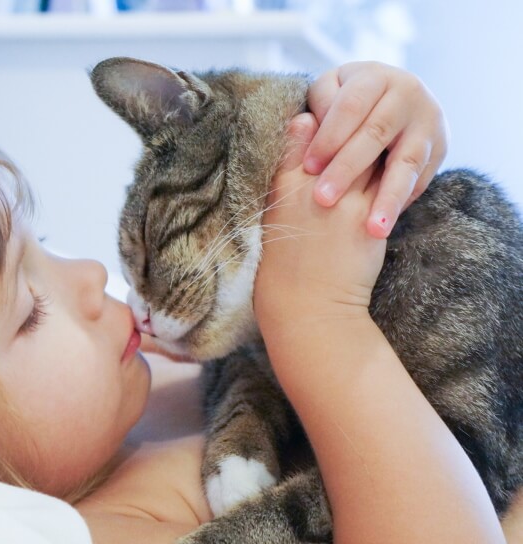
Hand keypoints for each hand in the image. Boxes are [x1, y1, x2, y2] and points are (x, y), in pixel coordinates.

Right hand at [254, 113, 386, 325]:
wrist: (305, 305)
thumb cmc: (284, 258)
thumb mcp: (274, 207)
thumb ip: (288, 162)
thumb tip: (302, 120)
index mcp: (282, 183)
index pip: (304, 130)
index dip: (320, 118)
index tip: (326, 115)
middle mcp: (312, 187)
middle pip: (342, 137)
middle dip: (353, 125)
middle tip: (363, 118)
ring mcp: (344, 203)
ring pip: (369, 155)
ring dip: (376, 144)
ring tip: (381, 140)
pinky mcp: (369, 219)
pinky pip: (387, 183)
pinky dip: (392, 171)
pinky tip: (393, 169)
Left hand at [304, 61, 447, 237]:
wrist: (393, 98)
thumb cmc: (346, 100)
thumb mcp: (328, 93)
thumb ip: (317, 108)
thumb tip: (304, 126)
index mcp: (375, 77)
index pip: (349, 107)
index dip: (328, 137)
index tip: (308, 167)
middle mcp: (408, 93)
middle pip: (375, 133)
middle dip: (348, 169)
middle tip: (323, 200)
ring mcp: (429, 121)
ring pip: (406, 162)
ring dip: (388, 198)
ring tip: (373, 229)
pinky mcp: (440, 147)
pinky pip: (421, 180)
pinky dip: (400, 204)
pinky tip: (383, 228)